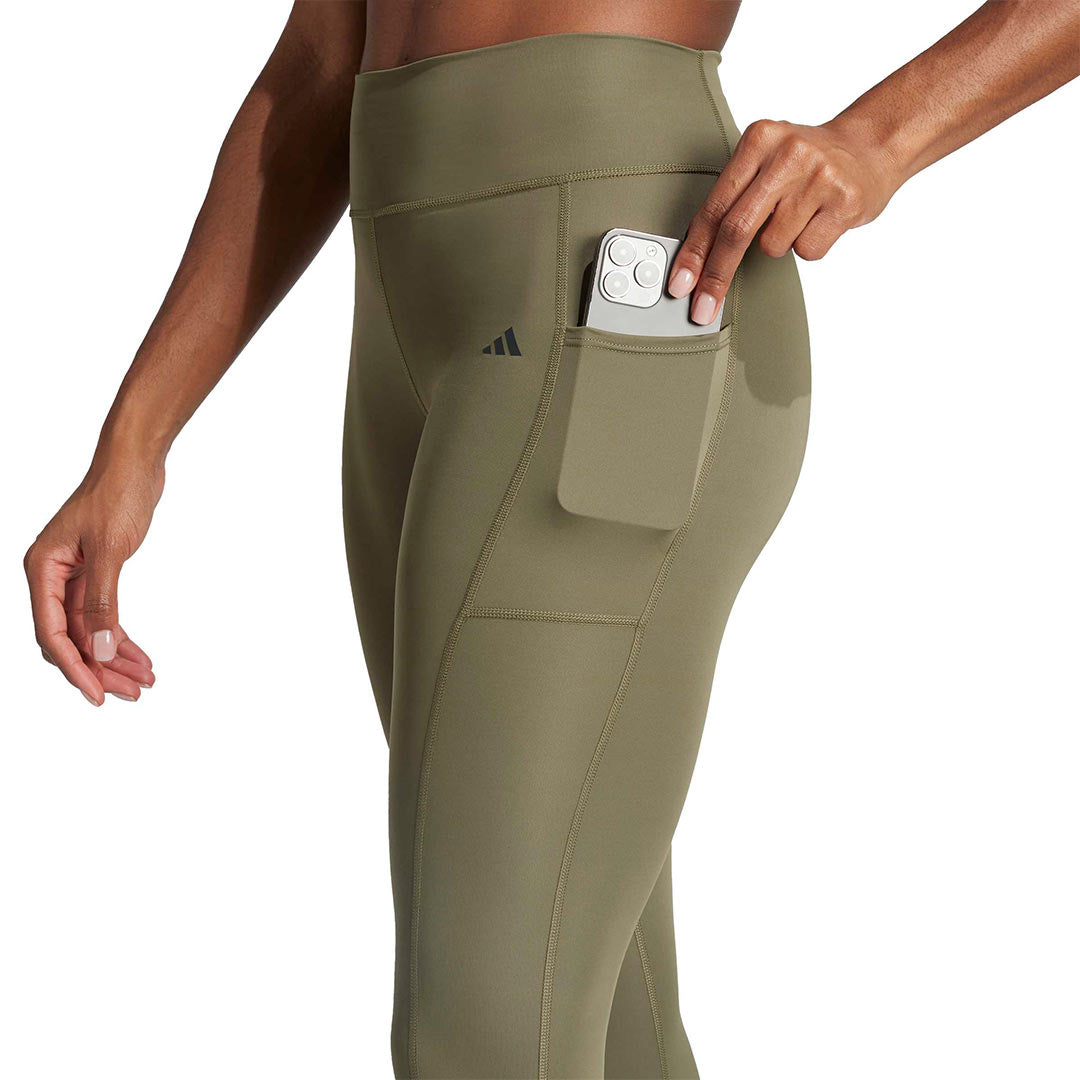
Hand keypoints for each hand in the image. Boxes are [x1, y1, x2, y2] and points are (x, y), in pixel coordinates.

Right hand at [25, 458, 162, 704]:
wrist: (136, 462)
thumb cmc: (117, 494)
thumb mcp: (109, 550)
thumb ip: (102, 601)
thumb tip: (101, 650)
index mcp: (42, 570)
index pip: (53, 633)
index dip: (75, 668)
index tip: (99, 695)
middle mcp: (52, 576)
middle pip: (71, 639)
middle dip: (100, 669)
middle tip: (133, 693)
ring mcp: (74, 576)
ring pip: (90, 631)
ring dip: (115, 658)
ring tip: (145, 681)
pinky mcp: (97, 573)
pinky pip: (104, 616)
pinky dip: (122, 637)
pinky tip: (141, 657)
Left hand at [669, 118, 900, 322]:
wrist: (873, 146)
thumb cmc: (807, 165)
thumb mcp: (766, 161)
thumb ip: (733, 198)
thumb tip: (695, 260)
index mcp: (759, 139)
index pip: (714, 207)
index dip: (694, 251)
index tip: (680, 285)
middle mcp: (787, 153)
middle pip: (736, 230)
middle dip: (716, 275)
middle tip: (703, 308)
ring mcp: (818, 176)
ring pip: (772, 246)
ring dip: (779, 244)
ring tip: (800, 215)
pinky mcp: (845, 201)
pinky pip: (806, 251)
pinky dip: (808, 245)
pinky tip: (821, 220)